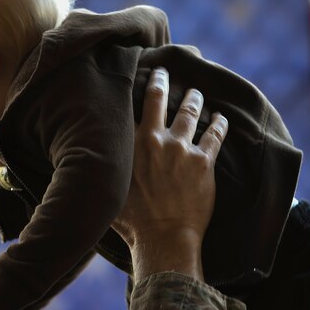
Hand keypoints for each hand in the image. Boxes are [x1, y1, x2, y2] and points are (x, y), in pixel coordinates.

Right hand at [113, 67, 227, 279]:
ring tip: (196, 93)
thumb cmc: (132, 221)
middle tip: (164, 73)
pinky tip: (221, 117)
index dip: (132, 93)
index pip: (130, 109)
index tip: (134, 81)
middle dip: (162, 82)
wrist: (163, 236)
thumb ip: (106, 169)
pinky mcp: (204, 161)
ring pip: (190, 112)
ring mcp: (182, 148)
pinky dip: (219, 123)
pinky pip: (215, 134)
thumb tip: (88, 165)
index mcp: (130, 145)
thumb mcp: (110, 189)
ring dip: (193, 99)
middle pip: (160, 101)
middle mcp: (156, 140)